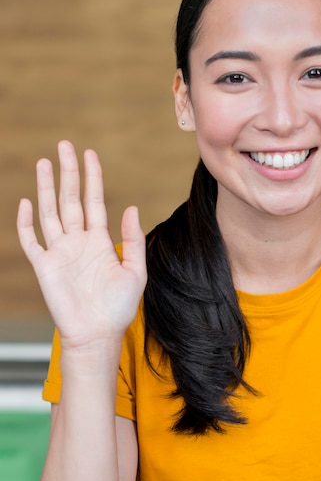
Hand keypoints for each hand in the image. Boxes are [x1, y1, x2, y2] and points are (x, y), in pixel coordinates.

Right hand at [17, 140, 146, 352]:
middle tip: (64, 146)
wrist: (98, 334)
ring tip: (44, 163)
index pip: (94, 201)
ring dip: (46, 188)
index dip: (92, 177)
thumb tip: (131, 207)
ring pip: (50, 212)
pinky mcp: (44, 267)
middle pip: (70, 199)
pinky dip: (26, 223)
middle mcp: (78, 241)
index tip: (89, 154)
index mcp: (100, 240)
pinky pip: (31, 241)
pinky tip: (26, 203)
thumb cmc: (118, 307)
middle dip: (68, 172)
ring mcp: (60, 252)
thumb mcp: (135, 272)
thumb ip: (133, 240)